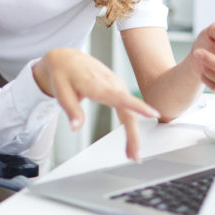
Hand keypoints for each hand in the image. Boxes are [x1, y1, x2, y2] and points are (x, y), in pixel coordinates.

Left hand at [32, 48, 158, 160]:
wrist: (67, 59)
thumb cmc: (63, 74)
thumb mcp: (61, 92)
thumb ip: (70, 110)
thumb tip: (75, 127)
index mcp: (96, 84)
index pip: (119, 96)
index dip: (137, 106)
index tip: (153, 114)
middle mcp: (111, 84)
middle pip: (128, 112)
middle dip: (134, 135)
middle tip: (135, 156)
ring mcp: (117, 86)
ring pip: (130, 112)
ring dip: (133, 134)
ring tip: (132, 154)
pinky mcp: (118, 89)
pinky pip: (129, 109)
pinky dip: (131, 126)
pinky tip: (131, 140)